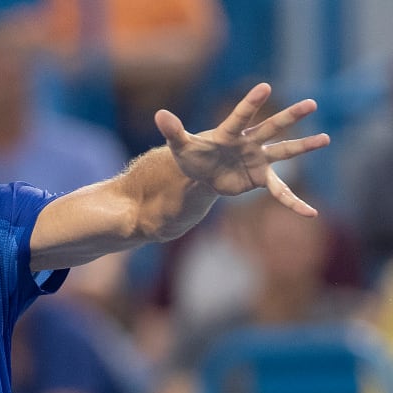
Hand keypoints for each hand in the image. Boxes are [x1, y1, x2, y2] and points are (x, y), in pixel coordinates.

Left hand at [156, 82, 329, 216]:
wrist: (202, 173)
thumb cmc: (193, 155)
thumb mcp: (180, 146)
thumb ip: (173, 131)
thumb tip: (159, 113)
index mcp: (230, 132)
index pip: (241, 116)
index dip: (251, 103)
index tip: (265, 87)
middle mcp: (249, 142)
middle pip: (271, 127)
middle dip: (290, 116)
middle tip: (311, 103)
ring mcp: (258, 159)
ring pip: (284, 151)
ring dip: (304, 146)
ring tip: (325, 139)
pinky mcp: (261, 178)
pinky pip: (280, 191)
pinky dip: (294, 202)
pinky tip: (311, 213)